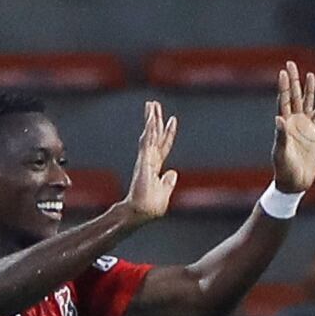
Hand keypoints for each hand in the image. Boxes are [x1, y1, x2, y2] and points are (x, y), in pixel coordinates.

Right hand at [121, 100, 180, 223]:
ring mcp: (146, 159)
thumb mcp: (165, 192)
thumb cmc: (151, 206)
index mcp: (155, 166)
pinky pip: (147, 142)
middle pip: (154, 135)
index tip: (172, 120)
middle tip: (153, 103)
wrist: (141, 212)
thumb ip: (168, 182)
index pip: (163, 145)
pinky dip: (149, 130)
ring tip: (151, 104)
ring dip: (151, 119)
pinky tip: (151, 119)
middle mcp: (150, 160)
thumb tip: (173, 173)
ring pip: (150, 135)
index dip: (168, 133)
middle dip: (155, 119)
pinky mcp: (143, 161)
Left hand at [270, 60, 314, 196]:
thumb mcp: (281, 153)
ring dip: (308, 90)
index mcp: (285, 124)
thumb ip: (281, 136)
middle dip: (294, 80)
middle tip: (291, 63)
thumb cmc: (285, 169)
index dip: (284, 86)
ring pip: (306, 103)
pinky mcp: (311, 134)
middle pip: (294, 96)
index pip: (284, 100)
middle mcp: (293, 122)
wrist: (294, 182)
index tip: (284, 72)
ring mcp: (303, 127)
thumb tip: (279, 119)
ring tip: (310, 74)